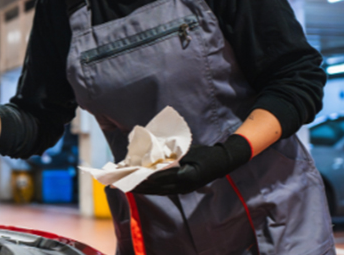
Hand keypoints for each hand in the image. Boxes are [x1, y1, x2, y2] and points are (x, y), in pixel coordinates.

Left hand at [131, 134, 251, 195]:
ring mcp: (183, 190)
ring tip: (127, 185)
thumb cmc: (205, 153)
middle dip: (137, 185)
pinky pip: (163, 190)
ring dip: (142, 189)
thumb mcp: (188, 151)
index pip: (159, 177)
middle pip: (156, 187)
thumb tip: (152, 155)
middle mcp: (183, 186)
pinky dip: (151, 188)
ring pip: (158, 191)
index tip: (129, 174)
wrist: (222, 163)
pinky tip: (141, 186)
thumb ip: (171, 155)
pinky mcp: (183, 190)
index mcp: (185, 175)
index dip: (143, 177)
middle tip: (121, 182)